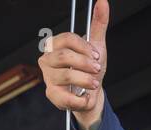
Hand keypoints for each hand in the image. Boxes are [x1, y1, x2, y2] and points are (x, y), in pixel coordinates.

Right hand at [38, 0, 110, 129]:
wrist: (90, 95)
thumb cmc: (90, 69)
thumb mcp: (96, 46)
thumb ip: (98, 24)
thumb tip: (103, 1)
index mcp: (55, 45)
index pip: (67, 39)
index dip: (84, 48)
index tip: (96, 56)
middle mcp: (47, 59)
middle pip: (64, 56)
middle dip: (85, 64)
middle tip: (97, 69)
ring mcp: (48, 77)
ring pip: (66, 75)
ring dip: (86, 80)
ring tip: (94, 83)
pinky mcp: (52, 95)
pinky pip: (66, 97)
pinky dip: (82, 99)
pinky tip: (86, 97)